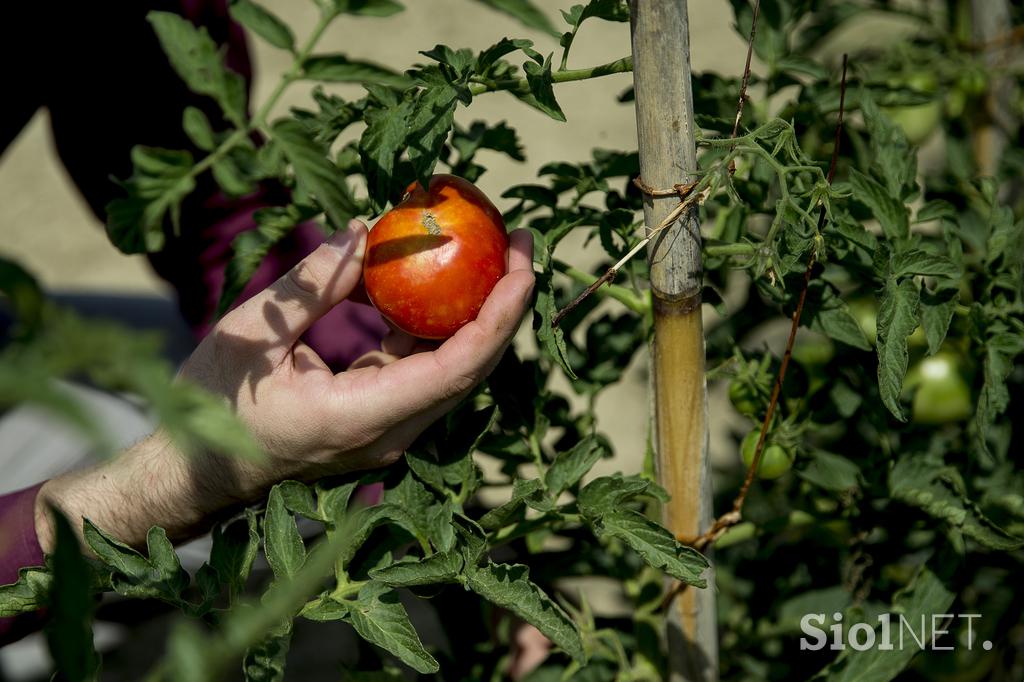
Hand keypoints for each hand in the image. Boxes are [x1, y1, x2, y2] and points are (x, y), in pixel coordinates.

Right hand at [35, 221, 533, 549]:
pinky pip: (421, 370)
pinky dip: (434, 326)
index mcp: (363, 417)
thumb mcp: (252, 334)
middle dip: (504, 305)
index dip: (500, 315)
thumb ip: (313, 284)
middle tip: (520, 243)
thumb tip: (363, 232)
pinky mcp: (377, 420)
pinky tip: (433, 281)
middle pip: (472, 368)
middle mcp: (389, 433)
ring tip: (492, 253)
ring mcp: (387, 431)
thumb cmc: (210, 406)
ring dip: (477, 313)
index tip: (524, 265)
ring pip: (454, 370)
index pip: (458, 367)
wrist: (194, 472)